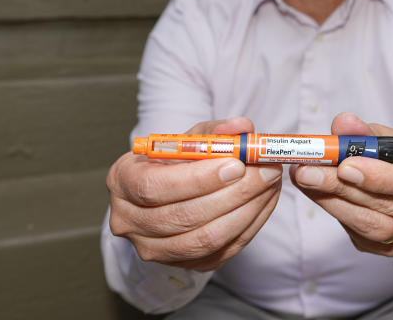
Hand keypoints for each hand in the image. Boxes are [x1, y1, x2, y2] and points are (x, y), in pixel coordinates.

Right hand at [106, 117, 282, 270]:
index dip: (198, 179)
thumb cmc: (177, 160)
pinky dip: (250, 225)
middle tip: (266, 171)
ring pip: (206, 240)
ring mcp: (155, 249)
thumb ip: (216, 131)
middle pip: (183, 216)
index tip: (237, 164)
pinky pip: (222, 251)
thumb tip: (242, 127)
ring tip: (270, 184)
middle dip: (234, 193)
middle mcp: (129, 221)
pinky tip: (265, 202)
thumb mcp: (191, 137)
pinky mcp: (183, 265)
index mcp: (122, 181)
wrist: (172, 190)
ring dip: (247, 210)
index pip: (154, 187)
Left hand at [289, 113, 392, 256]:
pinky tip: (321, 196)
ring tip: (306, 182)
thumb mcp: (391, 138)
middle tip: (307, 171)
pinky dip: (339, 216)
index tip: (345, 167)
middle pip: (388, 204)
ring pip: (374, 226)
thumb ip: (365, 132)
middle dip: (342, 187)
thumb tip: (341, 124)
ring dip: (334, 203)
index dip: (378, 176)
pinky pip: (365, 238)